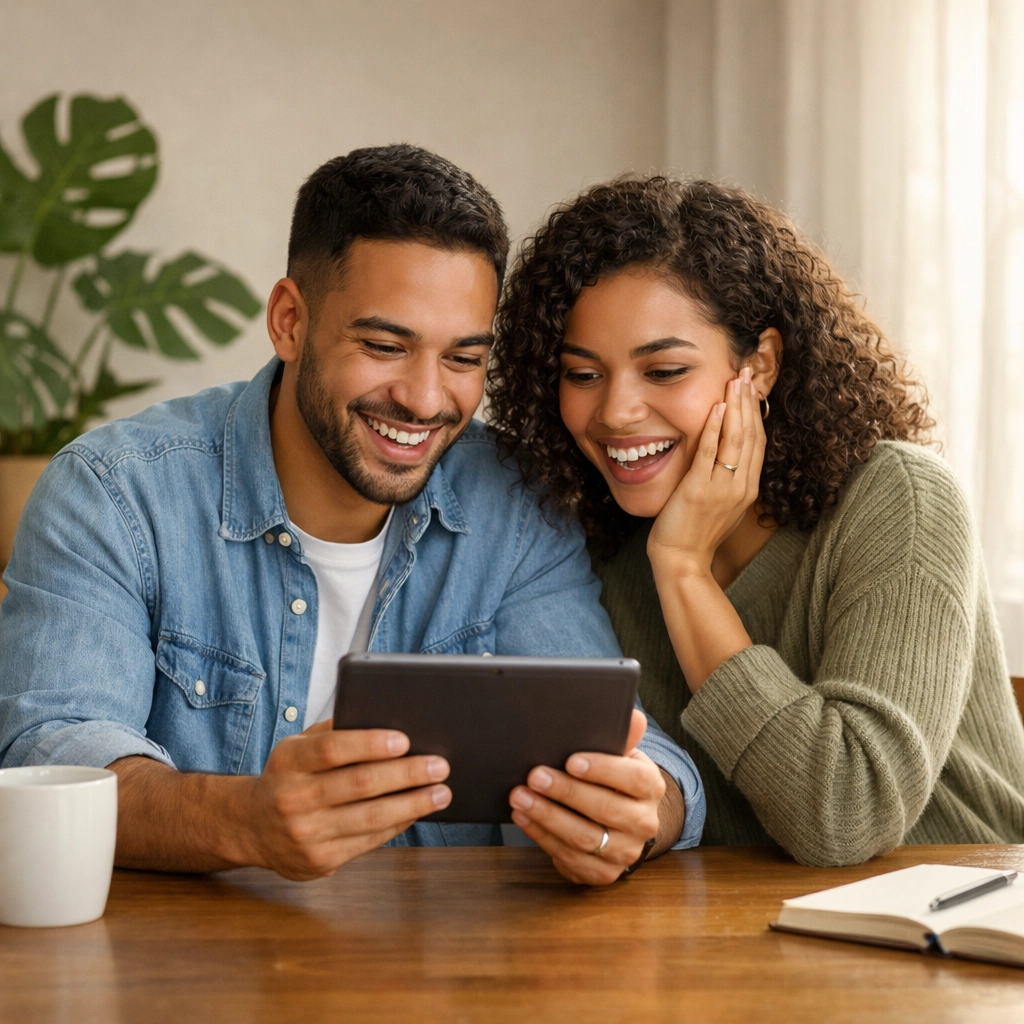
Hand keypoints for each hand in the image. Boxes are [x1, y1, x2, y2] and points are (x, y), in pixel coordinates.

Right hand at [241, 721, 450, 879]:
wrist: (251, 826)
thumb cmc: (289, 775)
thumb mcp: (298, 746)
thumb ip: (334, 732)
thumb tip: (387, 720)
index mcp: (288, 760)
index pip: (331, 749)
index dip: (370, 744)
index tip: (405, 740)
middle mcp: (292, 798)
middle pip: (358, 784)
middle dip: (406, 774)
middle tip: (439, 765)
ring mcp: (305, 833)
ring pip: (370, 817)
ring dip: (412, 804)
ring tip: (441, 792)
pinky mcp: (319, 860)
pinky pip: (368, 841)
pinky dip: (398, 824)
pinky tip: (417, 812)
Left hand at [508, 709, 666, 884]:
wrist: (619, 824)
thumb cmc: (613, 780)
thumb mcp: (620, 756)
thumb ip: (621, 737)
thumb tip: (634, 716)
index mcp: (651, 787)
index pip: (633, 779)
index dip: (603, 769)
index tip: (571, 761)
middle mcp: (644, 823)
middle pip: (605, 809)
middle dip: (566, 792)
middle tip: (534, 776)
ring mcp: (625, 852)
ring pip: (584, 837)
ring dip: (547, 816)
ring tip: (520, 797)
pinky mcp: (603, 874)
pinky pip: (569, 857)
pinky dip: (542, 836)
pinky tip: (523, 817)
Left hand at [647, 366, 765, 577]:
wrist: (683, 561)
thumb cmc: (695, 534)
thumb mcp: (720, 505)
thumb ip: (727, 481)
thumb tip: (727, 458)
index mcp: (748, 489)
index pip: (758, 443)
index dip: (756, 413)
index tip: (752, 389)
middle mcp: (740, 487)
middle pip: (751, 435)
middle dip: (749, 401)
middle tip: (746, 372)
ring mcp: (722, 488)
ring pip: (735, 439)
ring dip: (735, 406)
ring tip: (735, 380)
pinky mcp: (699, 489)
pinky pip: (710, 452)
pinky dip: (714, 426)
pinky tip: (716, 406)